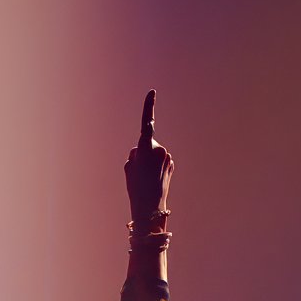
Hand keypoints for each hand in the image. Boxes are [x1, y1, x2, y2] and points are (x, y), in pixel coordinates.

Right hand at [125, 89, 171, 225]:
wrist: (150, 208)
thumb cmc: (136, 189)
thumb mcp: (128, 168)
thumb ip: (134, 154)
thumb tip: (142, 150)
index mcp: (145, 148)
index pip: (146, 123)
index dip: (148, 107)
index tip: (152, 92)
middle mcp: (159, 149)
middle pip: (146, 143)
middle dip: (142, 153)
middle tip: (138, 172)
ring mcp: (167, 157)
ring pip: (153, 153)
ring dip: (148, 162)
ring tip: (146, 179)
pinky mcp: (172, 164)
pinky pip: (160, 161)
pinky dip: (155, 168)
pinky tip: (154, 180)